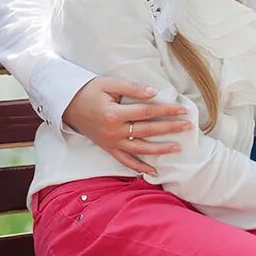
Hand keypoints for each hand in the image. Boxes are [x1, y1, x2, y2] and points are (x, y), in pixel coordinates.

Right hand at [62, 76, 191, 175]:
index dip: (166, 111)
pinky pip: (125, 161)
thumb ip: (133, 88)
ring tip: (178, 148)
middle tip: (189, 127)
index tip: (182, 110)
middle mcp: (114, 132)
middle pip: (147, 131)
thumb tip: (155, 93)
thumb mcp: (109, 84)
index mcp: (114, 114)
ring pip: (139, 150)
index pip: (147, 112)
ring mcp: (111, 142)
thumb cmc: (88, 91)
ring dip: (160, 150)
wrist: (66, 105)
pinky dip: (139, 168)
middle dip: (170, 129)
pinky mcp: (108, 148)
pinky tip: (154, 172)